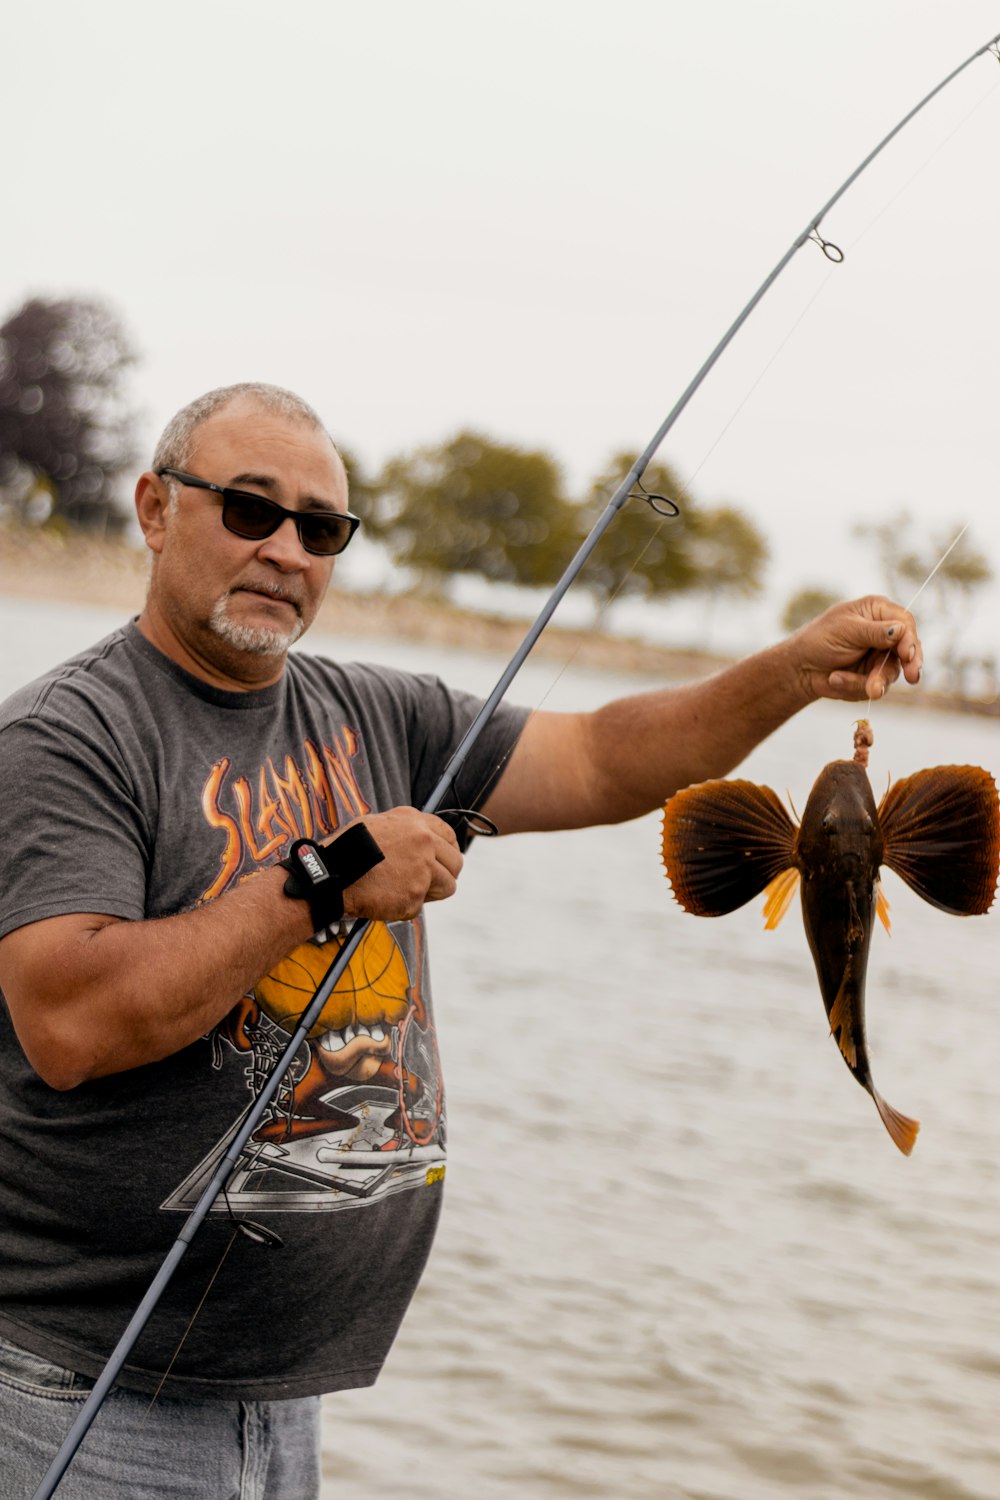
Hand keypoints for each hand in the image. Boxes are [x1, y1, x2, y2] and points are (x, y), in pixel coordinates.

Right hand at [334, 808, 463, 921]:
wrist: (331, 873)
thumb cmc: (348, 849)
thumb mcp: (379, 824)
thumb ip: (406, 831)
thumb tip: (424, 842)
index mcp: (415, 822)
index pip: (449, 836)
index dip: (448, 851)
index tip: (442, 861)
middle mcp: (424, 841)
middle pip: (456, 863)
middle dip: (446, 875)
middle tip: (429, 883)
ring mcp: (422, 869)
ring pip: (448, 886)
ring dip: (431, 893)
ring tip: (406, 891)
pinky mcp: (415, 894)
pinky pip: (420, 905)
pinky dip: (405, 906)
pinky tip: (386, 898)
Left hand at [790, 595, 922, 702]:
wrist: (799, 668)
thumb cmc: (819, 639)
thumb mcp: (846, 630)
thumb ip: (875, 632)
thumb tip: (902, 630)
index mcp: (878, 612)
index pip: (905, 623)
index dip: (910, 639)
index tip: (908, 654)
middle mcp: (884, 634)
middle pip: (908, 650)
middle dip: (906, 666)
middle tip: (912, 678)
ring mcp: (880, 658)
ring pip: (891, 673)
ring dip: (871, 681)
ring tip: (839, 679)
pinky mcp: (873, 678)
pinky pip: (875, 688)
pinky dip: (852, 686)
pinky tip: (833, 679)